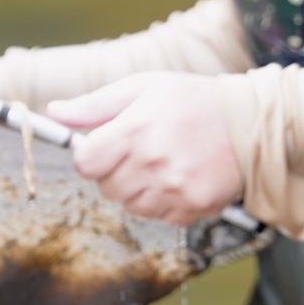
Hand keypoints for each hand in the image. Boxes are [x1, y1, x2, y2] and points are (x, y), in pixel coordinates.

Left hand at [47, 72, 244, 226]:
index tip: (106, 146)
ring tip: (163, 164)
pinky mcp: (192, 208)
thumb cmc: (193, 99)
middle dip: (116, 172)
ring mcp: (174, 189)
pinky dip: (163, 202)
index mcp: (136, 129)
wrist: (250, 122)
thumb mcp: (143, 87)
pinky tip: (180, 177)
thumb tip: (53, 112)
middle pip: (106, 188)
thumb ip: (95, 105)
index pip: (85, 162)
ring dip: (139, 190)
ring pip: (130, 206)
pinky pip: (159, 217)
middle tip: (142, 151)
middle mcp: (153, 163)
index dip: (91, 155)